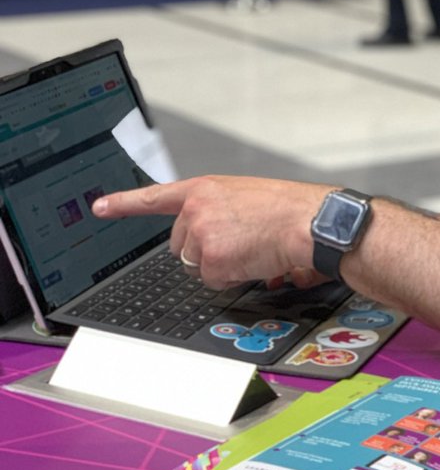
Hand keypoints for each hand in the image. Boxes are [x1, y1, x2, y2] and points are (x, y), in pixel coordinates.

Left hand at [91, 176, 333, 290]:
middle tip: (239, 243)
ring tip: (251, 248)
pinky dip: (233, 277)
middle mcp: (197, 208)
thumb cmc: (289, 209)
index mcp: (206, 188)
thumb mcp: (246, 197)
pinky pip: (212, 281)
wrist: (309, 222)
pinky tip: (253, 259)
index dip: (124, 203)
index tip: (100, 207)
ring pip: (195, 265)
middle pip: (180, 245)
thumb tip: (209, 240)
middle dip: (205, 251)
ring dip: (221, 265)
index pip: (155, 196)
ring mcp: (201, 233)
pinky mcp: (210, 258)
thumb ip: (218, 211)